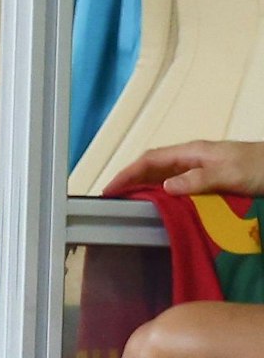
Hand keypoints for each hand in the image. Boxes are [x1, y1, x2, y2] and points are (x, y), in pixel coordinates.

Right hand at [108, 140, 263, 196]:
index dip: (127, 174)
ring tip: (129, 205)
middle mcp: (193, 158)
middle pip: (153, 168)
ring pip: (165, 177)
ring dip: (146, 189)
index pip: (150, 160)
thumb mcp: (228, 174)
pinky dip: (164, 195)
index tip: (109, 190)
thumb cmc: (259, 167)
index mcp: (192, 152)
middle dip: (131, 181)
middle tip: (113, 200)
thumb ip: (197, 179)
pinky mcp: (210, 179)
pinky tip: (161, 206)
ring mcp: (201, 168)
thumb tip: (164, 187)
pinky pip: (179, 186)